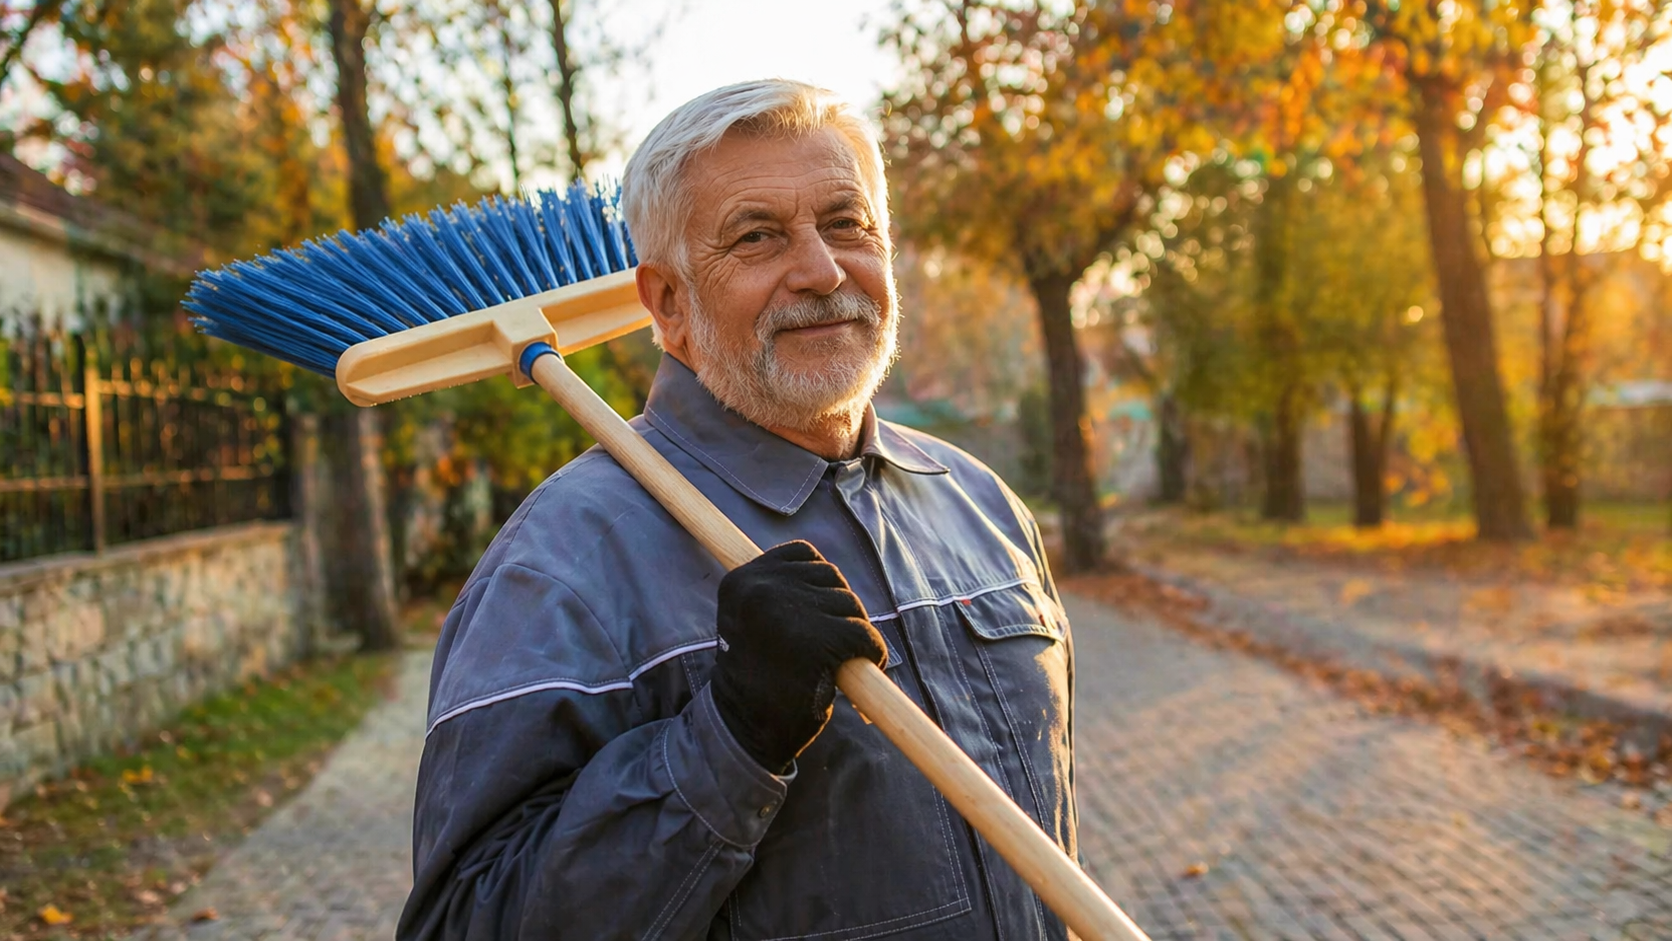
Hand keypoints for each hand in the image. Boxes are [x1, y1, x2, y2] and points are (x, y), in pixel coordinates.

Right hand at [709, 541, 887, 773]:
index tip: (821, 611)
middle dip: (841, 608)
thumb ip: (778, 592)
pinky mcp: (817, 642)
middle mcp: (762, 588)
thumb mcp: (750, 622)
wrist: (743, 731)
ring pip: (850, 604)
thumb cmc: (754, 679)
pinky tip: (857, 669)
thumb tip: (831, 577)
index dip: (820, 582)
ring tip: (838, 661)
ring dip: (855, 632)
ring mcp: (789, 613)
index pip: (802, 553)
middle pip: (831, 575)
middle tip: (834, 644)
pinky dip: (872, 652)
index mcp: (741, 579)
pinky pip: (864, 635)